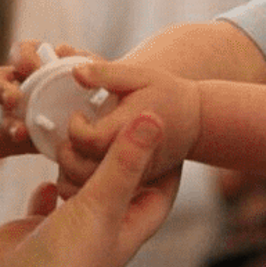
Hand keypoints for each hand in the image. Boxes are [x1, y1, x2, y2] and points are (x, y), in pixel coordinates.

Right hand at [0, 41, 102, 159]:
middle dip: (1, 90)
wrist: (110, 114)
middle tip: (14, 100)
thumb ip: (91, 66)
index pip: (20, 51)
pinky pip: (5, 141)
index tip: (32, 68)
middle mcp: (22, 83)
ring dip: (4, 122)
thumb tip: (68, 57)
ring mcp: (19, 109)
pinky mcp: (22, 133)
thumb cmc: (103, 86)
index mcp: (38, 61)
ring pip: (0, 112)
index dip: (21, 57)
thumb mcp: (101, 74)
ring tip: (19, 132)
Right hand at [0, 112, 178, 266]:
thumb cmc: (64, 266)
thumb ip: (125, 163)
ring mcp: (70, 229)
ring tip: (81, 133)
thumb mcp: (101, 207)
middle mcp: (104, 227)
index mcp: (131, 224)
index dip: (165, 155)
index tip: (164, 120)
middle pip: (120, 181)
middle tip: (117, 116)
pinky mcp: (36, 231)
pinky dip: (47, 187)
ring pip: (82, 187)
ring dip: (78, 164)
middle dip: (118, 152)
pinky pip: (47, 202)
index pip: (161, 184)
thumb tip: (156, 118)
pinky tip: (46, 177)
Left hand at [55, 61, 200, 198]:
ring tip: (76, 148)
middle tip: (72, 135)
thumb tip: (76, 72)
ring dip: (73, 169)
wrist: (197, 120)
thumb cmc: (168, 94)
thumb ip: (106, 73)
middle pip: (83, 168)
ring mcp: (135, 176)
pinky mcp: (134, 185)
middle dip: (69, 151)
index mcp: (130, 129)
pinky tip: (85, 162)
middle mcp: (133, 159)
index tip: (79, 114)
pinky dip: (87, 183)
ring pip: (90, 187)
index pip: (89, 139)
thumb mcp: (140, 75)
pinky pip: (102, 194)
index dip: (75, 127)